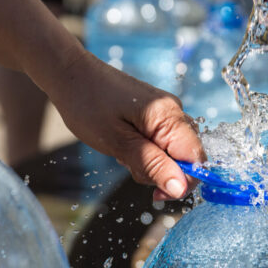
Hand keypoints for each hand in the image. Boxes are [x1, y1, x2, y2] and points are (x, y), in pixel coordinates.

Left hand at [45, 50, 203, 201]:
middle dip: (163, 171)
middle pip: (187, 156)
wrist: (70, 74)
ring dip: (152, 162)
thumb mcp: (117, 142)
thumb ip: (152, 165)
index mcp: (169, 115)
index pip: (197, 158)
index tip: (155, 194)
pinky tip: (125, 144)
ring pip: (174, 151)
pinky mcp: (156, 112)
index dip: (182, 182)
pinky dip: (146, 150)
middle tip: (129, 163)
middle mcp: (174, 110)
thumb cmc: (88, 106)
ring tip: (122, 150)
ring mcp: (166, 110)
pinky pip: (162, 141)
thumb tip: (181, 189)